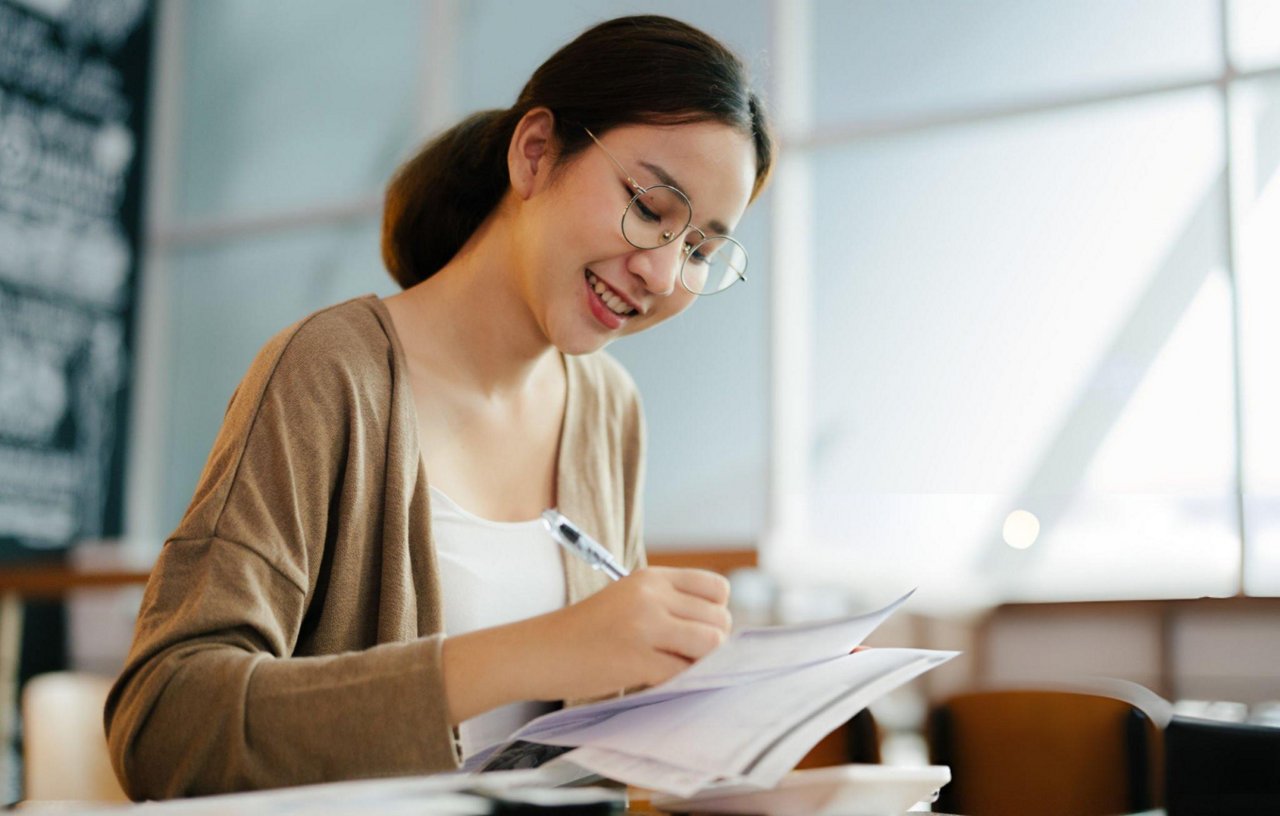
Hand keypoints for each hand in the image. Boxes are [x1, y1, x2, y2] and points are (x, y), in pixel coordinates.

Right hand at [537, 567, 732, 698]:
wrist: (541, 651)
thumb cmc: (587, 632)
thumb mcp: (630, 600)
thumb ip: (669, 606)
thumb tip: (718, 635)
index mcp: (652, 577)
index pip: (717, 588)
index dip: (716, 614)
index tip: (697, 631)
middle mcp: (652, 595)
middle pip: (719, 619)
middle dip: (712, 645)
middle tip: (684, 658)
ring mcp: (644, 625)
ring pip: (710, 645)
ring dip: (701, 665)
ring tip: (673, 669)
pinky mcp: (636, 658)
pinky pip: (684, 673)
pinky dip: (679, 683)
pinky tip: (657, 681)